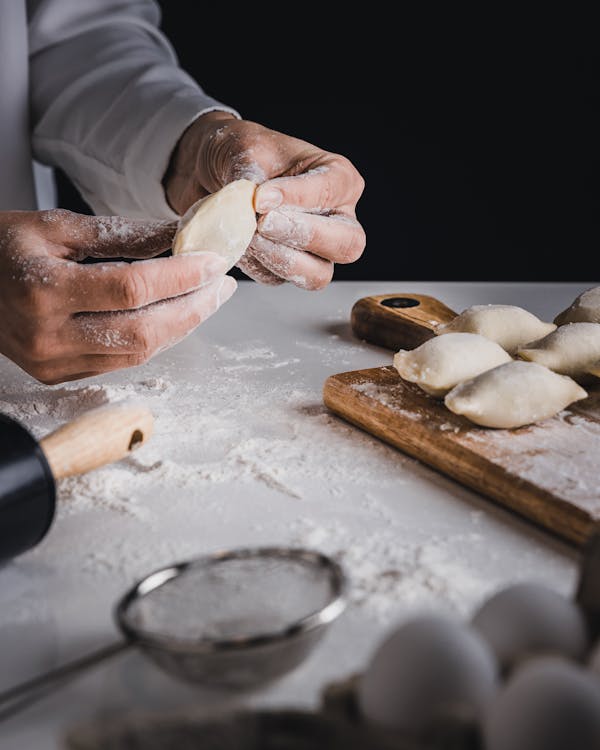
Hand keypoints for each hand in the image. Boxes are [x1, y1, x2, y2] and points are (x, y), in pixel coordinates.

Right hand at [0, 209, 235, 383]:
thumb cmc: (1, 248)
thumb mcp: (55, 226)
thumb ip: (119, 234)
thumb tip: (178, 235)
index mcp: (42, 288)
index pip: (132, 287)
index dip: (181, 275)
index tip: (213, 261)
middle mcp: (47, 334)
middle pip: (143, 330)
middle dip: (193, 308)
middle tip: (222, 286)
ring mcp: (52, 362)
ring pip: (137, 354)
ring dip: (180, 328)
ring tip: (206, 301)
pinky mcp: (57, 374)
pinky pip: (120, 362)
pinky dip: (154, 340)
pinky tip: (172, 318)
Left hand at [164, 114, 365, 289]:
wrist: (211, 170)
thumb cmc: (240, 152)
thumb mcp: (247, 148)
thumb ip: (256, 176)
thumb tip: (260, 204)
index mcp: (339, 178)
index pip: (330, 193)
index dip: (296, 198)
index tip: (260, 197)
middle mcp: (338, 218)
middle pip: (347, 245)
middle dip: (303, 236)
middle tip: (264, 223)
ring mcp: (316, 250)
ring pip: (318, 274)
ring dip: (281, 259)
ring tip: (249, 236)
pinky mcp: (288, 270)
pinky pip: (279, 279)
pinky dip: (257, 265)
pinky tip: (239, 244)